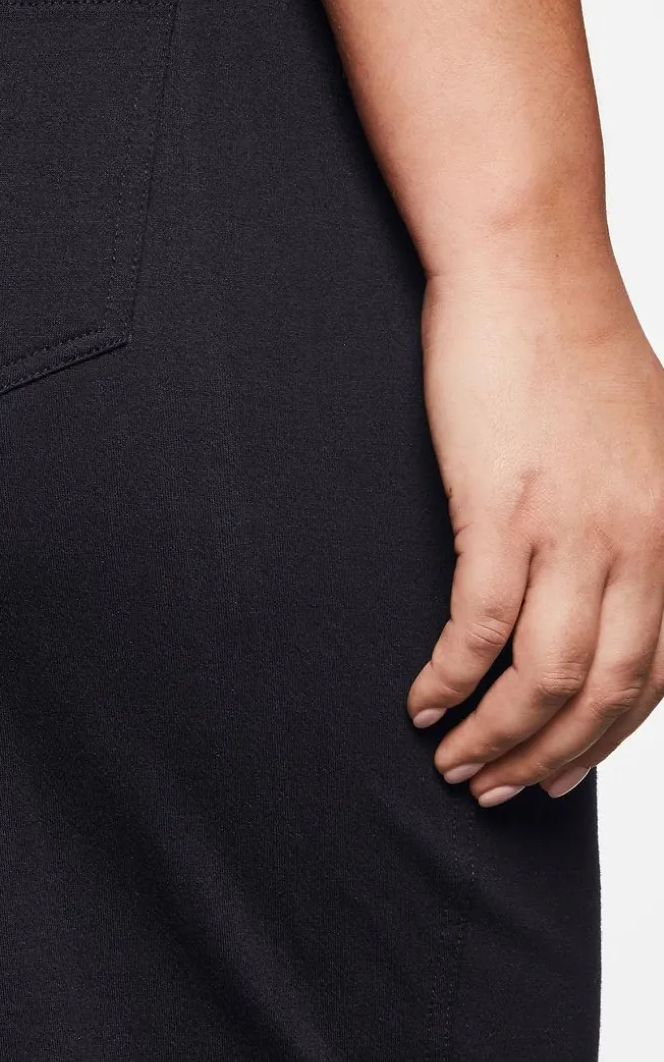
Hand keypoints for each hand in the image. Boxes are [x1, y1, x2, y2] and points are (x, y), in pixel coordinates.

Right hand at [406, 248, 663, 805]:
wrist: (529, 271)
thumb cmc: (573, 352)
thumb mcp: (644, 451)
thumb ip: (638, 528)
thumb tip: (602, 597)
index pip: (658, 676)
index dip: (605, 743)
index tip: (560, 776)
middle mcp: (644, 542)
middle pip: (604, 692)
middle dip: (549, 758)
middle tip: (499, 790)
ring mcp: (576, 529)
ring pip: (544, 675)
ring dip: (495, 735)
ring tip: (453, 762)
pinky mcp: (504, 511)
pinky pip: (477, 628)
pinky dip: (448, 678)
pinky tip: (421, 699)